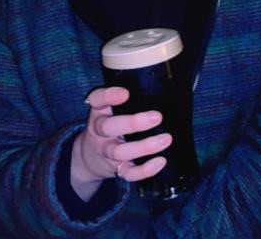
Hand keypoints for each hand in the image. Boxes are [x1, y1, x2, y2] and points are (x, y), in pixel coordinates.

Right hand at [70, 86, 171, 201]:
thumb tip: (171, 87)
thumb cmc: (112, 124)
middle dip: (133, 123)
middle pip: (109, 127)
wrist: (89, 156)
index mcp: (99, 112)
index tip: (125, 93)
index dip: (108, 96)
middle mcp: (100, 132)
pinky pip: (128, 173)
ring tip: (166, 139)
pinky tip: (161, 162)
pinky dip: (145, 170)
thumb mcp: (111, 108)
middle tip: (157, 117)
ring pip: (120, 152)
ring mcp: (107, 151)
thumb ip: (131, 98)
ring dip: (144, 147)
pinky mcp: (116, 168)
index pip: (96, 100)